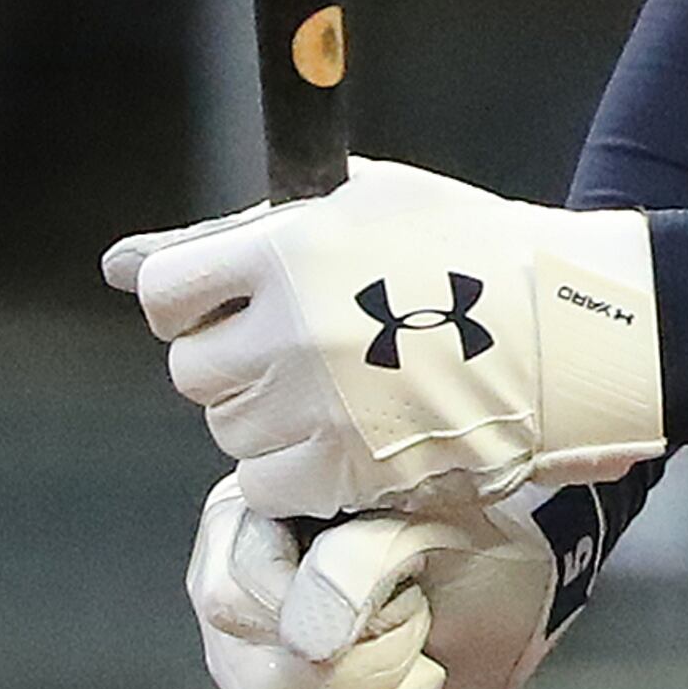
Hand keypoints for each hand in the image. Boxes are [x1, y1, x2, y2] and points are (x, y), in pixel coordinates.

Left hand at [104, 158, 667, 517]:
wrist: (570, 330)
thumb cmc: (469, 250)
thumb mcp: (364, 202)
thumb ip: (241, 228)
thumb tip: (117, 264)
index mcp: (288, 251)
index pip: (168, 293)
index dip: (196, 300)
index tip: (237, 303)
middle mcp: (290, 331)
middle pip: (194, 371)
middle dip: (236, 361)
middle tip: (304, 349)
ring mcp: (318, 407)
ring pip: (228, 430)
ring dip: (269, 417)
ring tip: (342, 389)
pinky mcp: (348, 471)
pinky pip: (268, 486)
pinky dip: (297, 470)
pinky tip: (350, 435)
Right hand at [189, 473, 634, 688]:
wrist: (504, 570)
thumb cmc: (459, 524)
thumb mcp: (418, 516)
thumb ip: (356, 562)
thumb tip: (310, 644)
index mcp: (243, 532)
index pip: (236, 603)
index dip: (320, 615)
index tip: (399, 595)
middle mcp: (234, 615)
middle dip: (375, 668)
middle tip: (420, 624)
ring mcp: (252, 685)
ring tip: (420, 675)